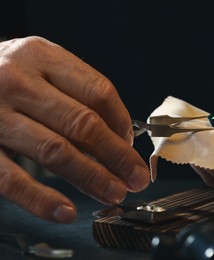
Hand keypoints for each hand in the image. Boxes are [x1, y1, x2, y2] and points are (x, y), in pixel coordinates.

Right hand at [0, 36, 149, 222]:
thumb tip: (120, 138)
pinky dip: (41, 199)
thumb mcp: (41, 68)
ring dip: (92, 177)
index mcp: (41, 56)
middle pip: (83, 123)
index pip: (98, 91)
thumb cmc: (7, 77)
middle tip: (136, 178)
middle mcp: (17, 80)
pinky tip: (65, 212)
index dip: (122, 122)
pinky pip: (11, 178)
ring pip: (55, 150)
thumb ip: (77, 95)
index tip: (132, 145)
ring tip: (114, 193)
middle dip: (117, 156)